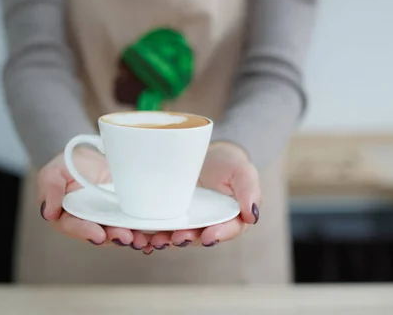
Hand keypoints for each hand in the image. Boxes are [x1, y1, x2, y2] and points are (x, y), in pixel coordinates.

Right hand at [37, 148, 151, 250]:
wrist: (93, 157)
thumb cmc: (69, 165)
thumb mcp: (54, 172)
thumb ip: (50, 188)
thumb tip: (49, 212)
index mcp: (71, 218)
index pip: (76, 227)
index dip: (86, 232)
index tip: (98, 235)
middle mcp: (94, 223)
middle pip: (106, 235)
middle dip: (118, 237)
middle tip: (128, 237)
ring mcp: (114, 219)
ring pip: (127, 233)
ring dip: (139, 239)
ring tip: (149, 240)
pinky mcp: (132, 213)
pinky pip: (143, 225)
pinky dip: (153, 232)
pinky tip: (164, 234)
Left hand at [146, 142, 260, 251]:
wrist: (201, 151)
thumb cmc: (227, 162)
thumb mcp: (242, 170)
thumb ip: (250, 190)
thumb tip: (252, 215)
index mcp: (229, 218)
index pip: (227, 230)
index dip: (218, 235)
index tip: (208, 236)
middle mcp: (206, 224)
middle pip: (197, 237)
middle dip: (186, 240)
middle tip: (177, 238)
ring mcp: (185, 220)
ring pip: (175, 235)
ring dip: (164, 241)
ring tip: (155, 240)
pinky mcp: (166, 214)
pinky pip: (158, 227)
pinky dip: (148, 234)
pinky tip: (140, 235)